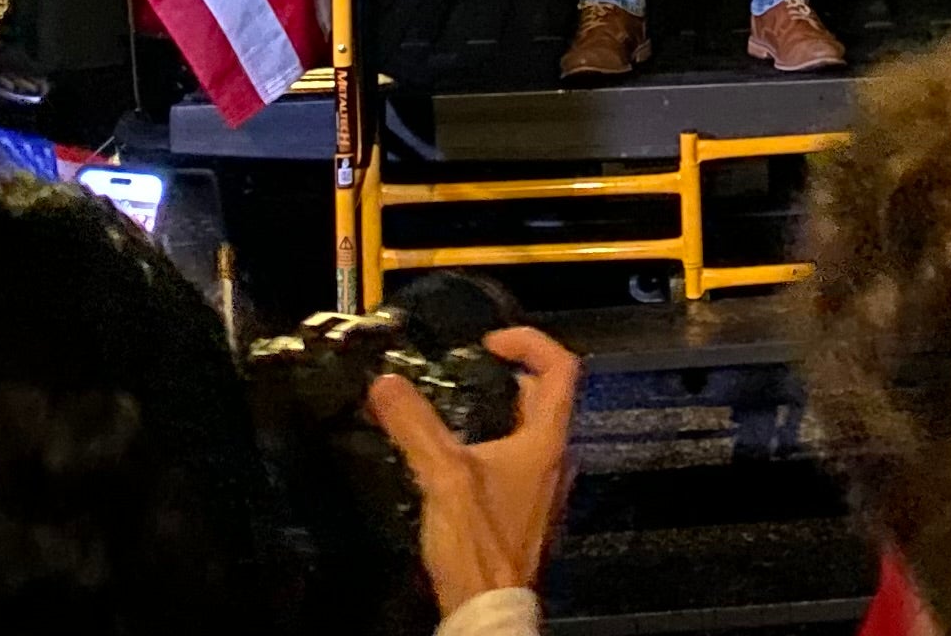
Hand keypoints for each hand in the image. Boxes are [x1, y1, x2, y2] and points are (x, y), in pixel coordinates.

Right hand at [366, 325, 579, 612]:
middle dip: (511, 377)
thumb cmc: (480, 545)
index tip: (494, 342)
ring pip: (531, 433)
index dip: (531, 343)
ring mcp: (543, 490)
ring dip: (501, 414)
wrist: (488, 609)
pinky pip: (519, 464)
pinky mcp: (526, 513)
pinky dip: (495, 447)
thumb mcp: (443, 475)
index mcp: (547, 441)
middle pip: (547, 399)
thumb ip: (415, 426)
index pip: (562, 368)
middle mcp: (555, 462)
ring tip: (461, 410)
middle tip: (474, 371)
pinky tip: (461, 460)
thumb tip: (387, 385)